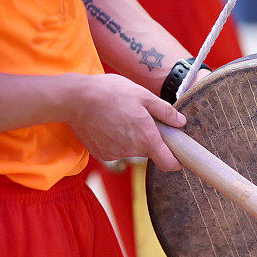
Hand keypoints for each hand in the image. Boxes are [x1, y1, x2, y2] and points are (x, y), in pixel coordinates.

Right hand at [63, 74, 185, 170]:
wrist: (75, 99)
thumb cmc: (111, 93)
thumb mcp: (143, 95)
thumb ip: (165, 111)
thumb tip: (181, 122)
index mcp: (146, 138)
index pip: (168, 164)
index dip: (176, 160)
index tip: (177, 153)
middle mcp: (132, 151)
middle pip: (149, 151)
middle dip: (149, 138)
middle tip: (141, 117)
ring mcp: (115, 154)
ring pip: (131, 148)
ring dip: (131, 136)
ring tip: (120, 115)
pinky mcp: (101, 154)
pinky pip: (115, 148)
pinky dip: (115, 138)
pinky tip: (108, 122)